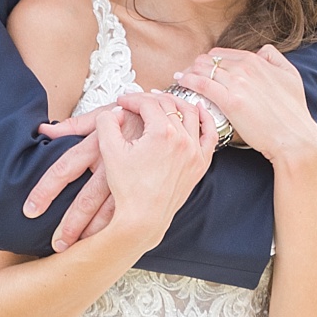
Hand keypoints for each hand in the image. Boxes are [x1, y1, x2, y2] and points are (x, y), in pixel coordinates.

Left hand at [29, 97, 151, 250]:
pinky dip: (120, 230)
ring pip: (110, 211)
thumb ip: (72, 126)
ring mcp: (131, 178)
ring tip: (81, 253)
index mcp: (96, 145)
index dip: (45, 190)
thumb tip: (42, 129)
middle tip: (57, 245)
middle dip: (70, 224)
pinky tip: (112, 244)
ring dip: (95, 233)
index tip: (30, 210)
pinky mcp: (145, 186)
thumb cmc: (129, 117)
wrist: (171, 117)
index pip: (63, 169)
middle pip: (86, 199)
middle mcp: (111, 164)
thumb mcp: (102, 116)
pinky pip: (132, 211)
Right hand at [95, 91, 217, 247]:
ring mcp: (195, 152)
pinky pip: (209, 135)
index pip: (148, 103)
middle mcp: (183, 139)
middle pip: (169, 105)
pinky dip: (205, 119)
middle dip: (150, 99)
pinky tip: (198, 110)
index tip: (122, 101)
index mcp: (162, 133)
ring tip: (163, 101)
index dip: (132, 98)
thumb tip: (114, 110)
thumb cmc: (127, 188)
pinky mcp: (200, 164)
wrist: (143, 218)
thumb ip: (107, 122)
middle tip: (137, 101)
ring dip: (176, 103)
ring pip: (191, 114)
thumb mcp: (109, 151)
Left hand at [171, 45, 316, 167]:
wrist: (294, 137)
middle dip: (195, 67)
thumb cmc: (293, 111)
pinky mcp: (230, 101)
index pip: (220, 54)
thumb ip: (275, 59)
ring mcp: (237, 84)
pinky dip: (188, 81)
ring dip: (188, 73)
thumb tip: (262, 50)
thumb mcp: (291, 76)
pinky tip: (181, 82)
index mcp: (256, 60)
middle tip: (187, 76)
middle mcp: (245, 68)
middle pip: (208, 60)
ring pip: (202, 70)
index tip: (201, 70)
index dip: (208, 62)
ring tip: (180, 80)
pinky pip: (201, 84)